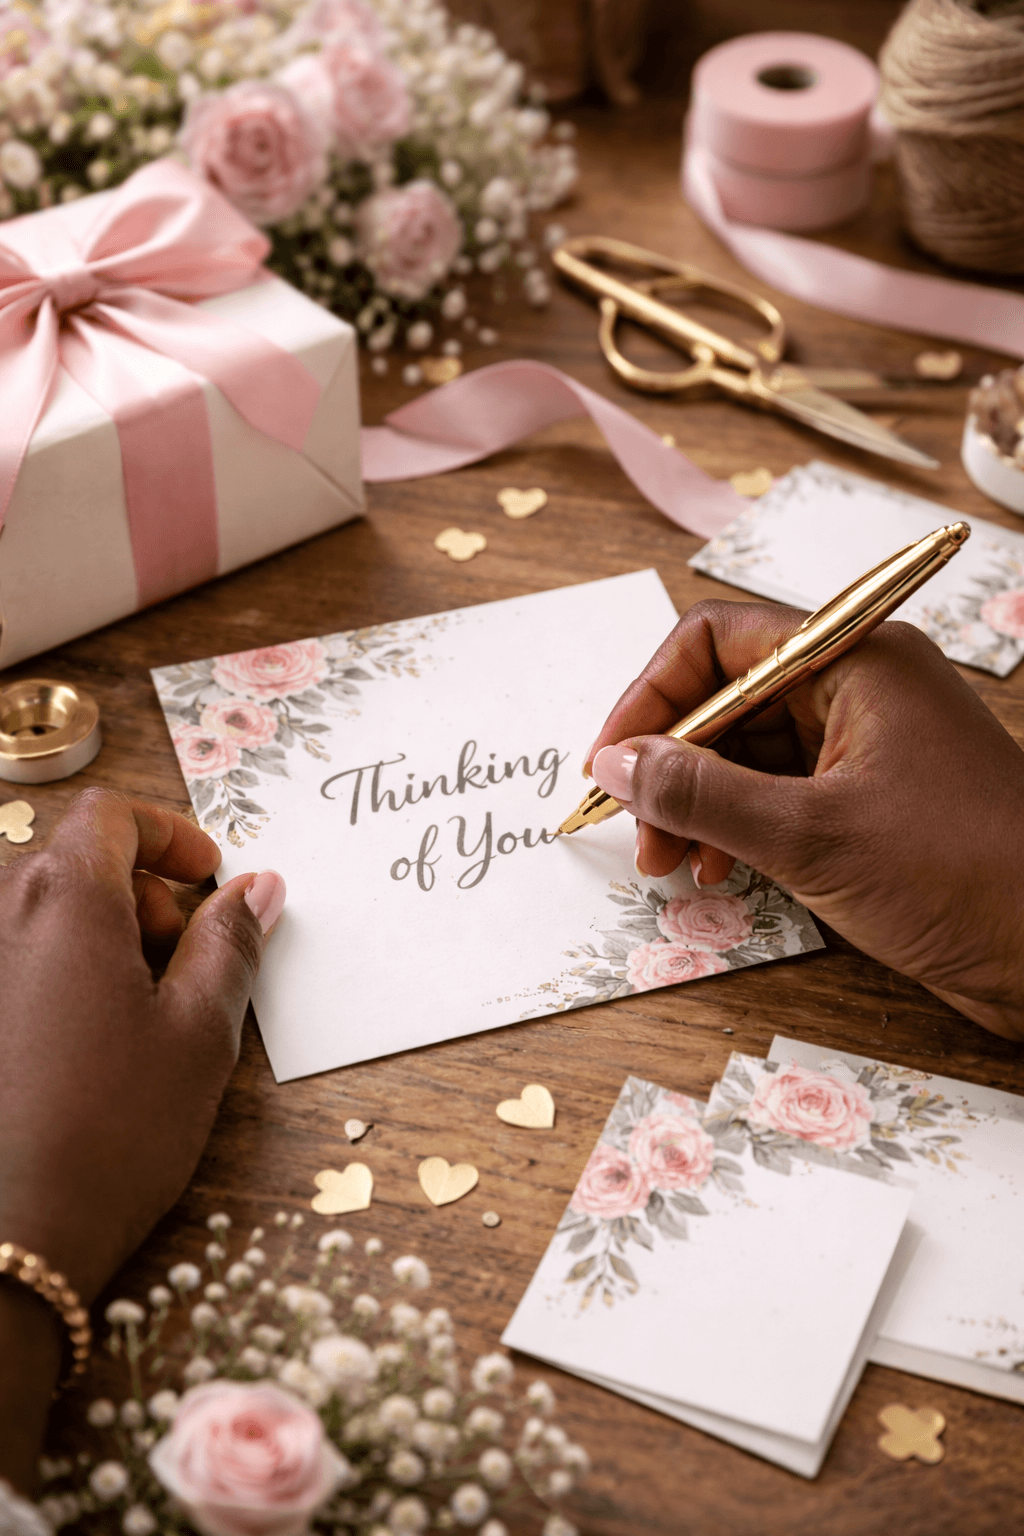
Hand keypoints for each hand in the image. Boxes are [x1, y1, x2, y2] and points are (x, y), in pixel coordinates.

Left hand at [0, 789, 283, 1490]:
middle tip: (184, 960)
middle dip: (139, 893)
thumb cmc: (109, 1134)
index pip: (111, 815)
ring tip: (137, 1013)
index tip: (208, 877)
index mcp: (62, 898)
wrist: (6, 1239)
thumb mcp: (198, 1032)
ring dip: (96, 936)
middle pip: (73, 862)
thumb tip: (257, 887)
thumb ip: (229, 943)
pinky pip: (9, 961)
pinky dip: (53, 973)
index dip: (170, 835)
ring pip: (37, 914)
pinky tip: (80, 1046)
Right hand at [587, 600, 1023, 1039]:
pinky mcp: (873, 800)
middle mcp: (861, 689)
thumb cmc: (963, 877)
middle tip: (638, 833)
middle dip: (672, 764)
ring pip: (750, 751)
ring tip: (673, 863)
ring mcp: (869, 745)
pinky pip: (781, 792)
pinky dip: (738, 826)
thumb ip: (701, 794)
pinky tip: (720, 870)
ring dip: (698, 803)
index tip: (611, 760)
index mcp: (856, 660)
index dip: (653, 697)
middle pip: (728, 698)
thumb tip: (617, 762)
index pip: (719, 642)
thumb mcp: (810, 836)